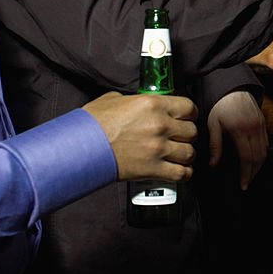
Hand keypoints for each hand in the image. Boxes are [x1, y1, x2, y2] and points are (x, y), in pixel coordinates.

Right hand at [83, 91, 197, 182]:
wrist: (80, 147)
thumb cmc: (93, 123)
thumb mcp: (115, 100)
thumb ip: (135, 100)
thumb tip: (140, 103)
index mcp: (154, 104)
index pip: (189, 107)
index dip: (189, 114)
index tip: (186, 118)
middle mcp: (160, 125)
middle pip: (192, 131)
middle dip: (187, 135)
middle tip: (180, 138)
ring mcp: (158, 148)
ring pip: (190, 152)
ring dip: (186, 154)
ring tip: (179, 155)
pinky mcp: (152, 169)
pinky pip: (181, 173)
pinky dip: (184, 173)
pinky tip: (180, 170)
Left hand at [208, 90, 267, 190]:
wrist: (233, 86)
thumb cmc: (221, 103)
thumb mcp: (213, 124)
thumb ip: (215, 145)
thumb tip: (213, 164)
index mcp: (241, 129)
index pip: (247, 158)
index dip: (246, 174)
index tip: (243, 184)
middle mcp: (254, 128)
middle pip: (259, 157)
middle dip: (253, 173)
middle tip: (246, 183)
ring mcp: (261, 125)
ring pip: (265, 151)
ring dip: (259, 165)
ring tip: (250, 174)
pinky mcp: (263, 122)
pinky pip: (266, 142)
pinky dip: (262, 154)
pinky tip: (255, 159)